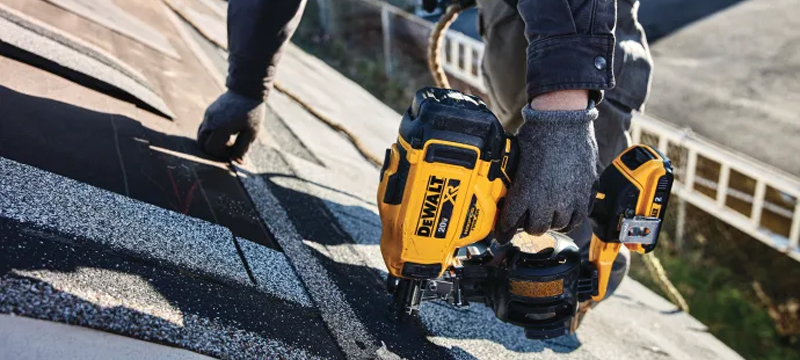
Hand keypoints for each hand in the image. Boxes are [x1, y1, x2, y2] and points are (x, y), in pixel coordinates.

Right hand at [197, 91, 264, 162]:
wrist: (247, 89)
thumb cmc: (252, 112)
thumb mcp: (251, 132)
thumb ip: (243, 148)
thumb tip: (237, 162)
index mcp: (220, 128)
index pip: (211, 149)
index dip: (221, 154)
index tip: (234, 149)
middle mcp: (210, 122)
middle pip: (202, 143)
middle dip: (213, 149)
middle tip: (229, 146)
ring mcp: (208, 115)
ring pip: (201, 134)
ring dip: (211, 140)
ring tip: (228, 137)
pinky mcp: (209, 111)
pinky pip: (205, 125)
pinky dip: (212, 132)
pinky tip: (227, 129)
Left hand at [497, 102, 598, 240]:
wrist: (564, 119)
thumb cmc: (537, 134)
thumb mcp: (516, 159)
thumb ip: (513, 180)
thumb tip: (503, 189)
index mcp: (525, 192)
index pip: (510, 223)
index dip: (503, 232)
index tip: (501, 234)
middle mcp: (547, 199)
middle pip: (535, 229)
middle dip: (529, 225)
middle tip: (527, 219)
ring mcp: (569, 198)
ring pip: (558, 225)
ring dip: (551, 222)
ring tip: (547, 214)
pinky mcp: (586, 192)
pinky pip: (579, 218)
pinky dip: (571, 219)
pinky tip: (566, 214)